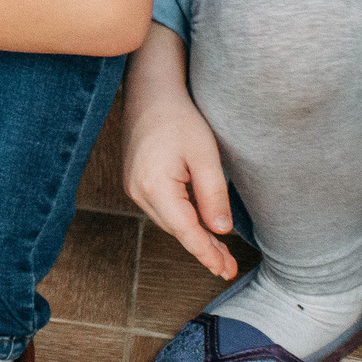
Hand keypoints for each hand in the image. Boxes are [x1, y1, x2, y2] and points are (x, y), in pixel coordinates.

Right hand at [123, 34, 236, 279]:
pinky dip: (181, 220)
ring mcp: (133, 185)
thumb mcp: (205, 156)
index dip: (207, 254)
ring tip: (219, 252)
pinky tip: (197, 226)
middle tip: (228, 268)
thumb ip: (213, 196)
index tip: (225, 271)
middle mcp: (137, 190)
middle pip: (176, 229)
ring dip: (192, 236)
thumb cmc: (179, 117)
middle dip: (203, 248)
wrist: (151, 90)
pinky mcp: (135, 179)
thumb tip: (220, 232)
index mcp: (154, 186)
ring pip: (168, 220)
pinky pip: (162, 208)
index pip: (186, 231)